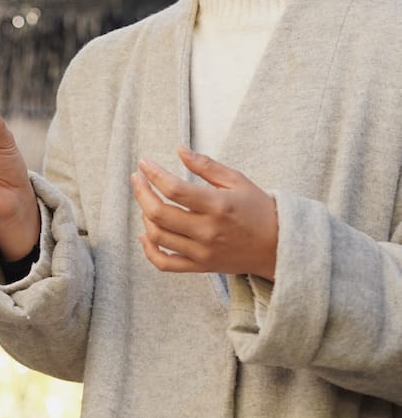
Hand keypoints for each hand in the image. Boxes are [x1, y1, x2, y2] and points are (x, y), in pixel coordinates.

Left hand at [130, 146, 277, 278]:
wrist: (279, 246)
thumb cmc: (259, 209)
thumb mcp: (237, 180)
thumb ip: (206, 166)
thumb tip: (179, 150)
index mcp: (217, 205)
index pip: (174, 189)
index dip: (154, 174)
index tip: (144, 164)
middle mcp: (207, 231)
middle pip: (159, 213)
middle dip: (141, 192)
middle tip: (137, 179)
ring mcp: (202, 252)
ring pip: (158, 237)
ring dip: (145, 216)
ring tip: (147, 202)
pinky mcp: (201, 266)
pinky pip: (165, 264)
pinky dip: (149, 250)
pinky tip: (146, 234)